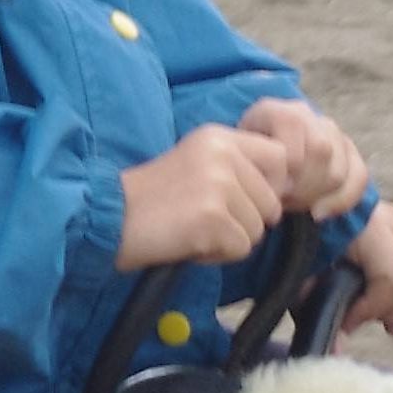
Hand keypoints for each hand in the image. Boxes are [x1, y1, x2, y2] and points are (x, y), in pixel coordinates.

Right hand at [117, 124, 289, 270]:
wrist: (110, 217)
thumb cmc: (153, 199)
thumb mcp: (196, 163)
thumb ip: (236, 168)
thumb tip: (281, 194)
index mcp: (219, 136)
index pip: (279, 158)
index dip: (271, 186)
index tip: (245, 201)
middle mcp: (223, 154)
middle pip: (272, 202)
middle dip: (247, 221)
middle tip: (206, 220)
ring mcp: (219, 184)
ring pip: (258, 229)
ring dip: (231, 240)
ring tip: (194, 230)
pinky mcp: (212, 217)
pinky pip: (241, 249)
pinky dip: (218, 255)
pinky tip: (190, 243)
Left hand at [237, 97, 368, 219]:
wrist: (254, 166)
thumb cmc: (242, 166)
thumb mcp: (236, 161)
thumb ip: (250, 167)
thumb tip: (271, 189)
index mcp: (274, 110)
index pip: (294, 130)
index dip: (284, 165)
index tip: (268, 190)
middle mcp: (306, 114)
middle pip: (321, 150)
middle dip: (302, 186)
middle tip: (283, 202)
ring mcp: (330, 130)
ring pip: (339, 169)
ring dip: (316, 196)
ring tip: (293, 205)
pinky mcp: (348, 150)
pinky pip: (359, 177)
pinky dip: (341, 201)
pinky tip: (318, 213)